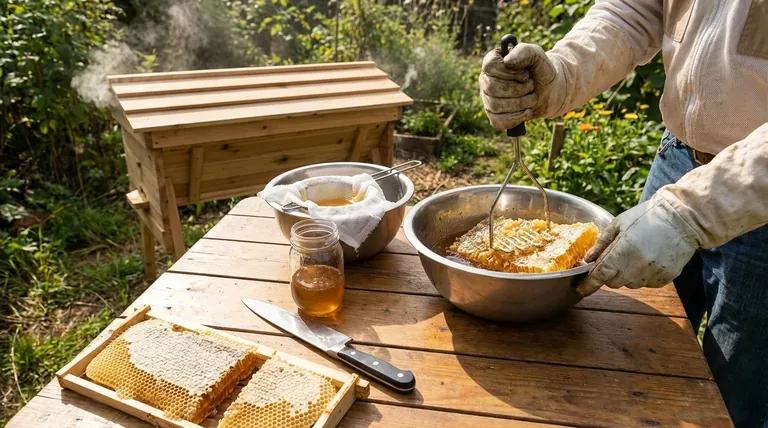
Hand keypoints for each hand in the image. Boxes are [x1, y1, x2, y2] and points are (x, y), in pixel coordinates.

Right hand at [480, 43, 564, 128]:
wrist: (551, 90)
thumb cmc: (541, 70)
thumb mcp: (537, 56)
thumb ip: (524, 52)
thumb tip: (507, 61)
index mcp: (493, 63)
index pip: (489, 66)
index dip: (509, 72)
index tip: (525, 74)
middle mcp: (486, 81)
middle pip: (492, 88)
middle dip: (518, 89)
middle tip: (531, 85)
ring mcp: (488, 100)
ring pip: (495, 105)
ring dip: (520, 103)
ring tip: (532, 97)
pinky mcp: (495, 116)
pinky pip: (498, 121)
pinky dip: (516, 117)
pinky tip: (527, 111)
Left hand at [576, 198, 699, 296]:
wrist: (682, 218)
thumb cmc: (646, 216)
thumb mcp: (618, 224)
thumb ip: (601, 244)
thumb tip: (587, 260)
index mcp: (621, 253)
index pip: (599, 276)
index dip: (588, 284)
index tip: (580, 289)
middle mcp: (636, 268)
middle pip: (613, 283)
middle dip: (609, 274)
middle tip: (616, 258)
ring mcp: (651, 275)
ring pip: (630, 284)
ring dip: (627, 274)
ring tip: (636, 254)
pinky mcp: (665, 278)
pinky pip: (647, 283)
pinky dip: (643, 274)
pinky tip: (649, 258)